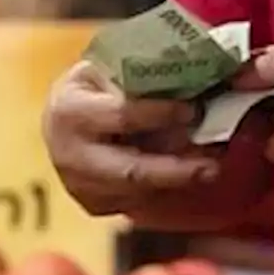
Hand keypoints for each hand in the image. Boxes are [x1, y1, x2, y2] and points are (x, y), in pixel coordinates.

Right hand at [43, 60, 231, 215]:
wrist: (62, 121)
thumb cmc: (92, 89)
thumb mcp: (108, 70)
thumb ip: (144, 79)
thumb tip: (199, 87)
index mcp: (71, 111)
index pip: (123, 115)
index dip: (162, 114)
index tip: (194, 110)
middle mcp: (70, 155)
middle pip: (132, 171)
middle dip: (176, 171)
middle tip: (212, 167)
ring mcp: (79, 186)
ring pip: (140, 192)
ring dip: (177, 181)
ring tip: (207, 167)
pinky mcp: (94, 205)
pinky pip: (139, 204)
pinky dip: (166, 191)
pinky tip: (184, 176)